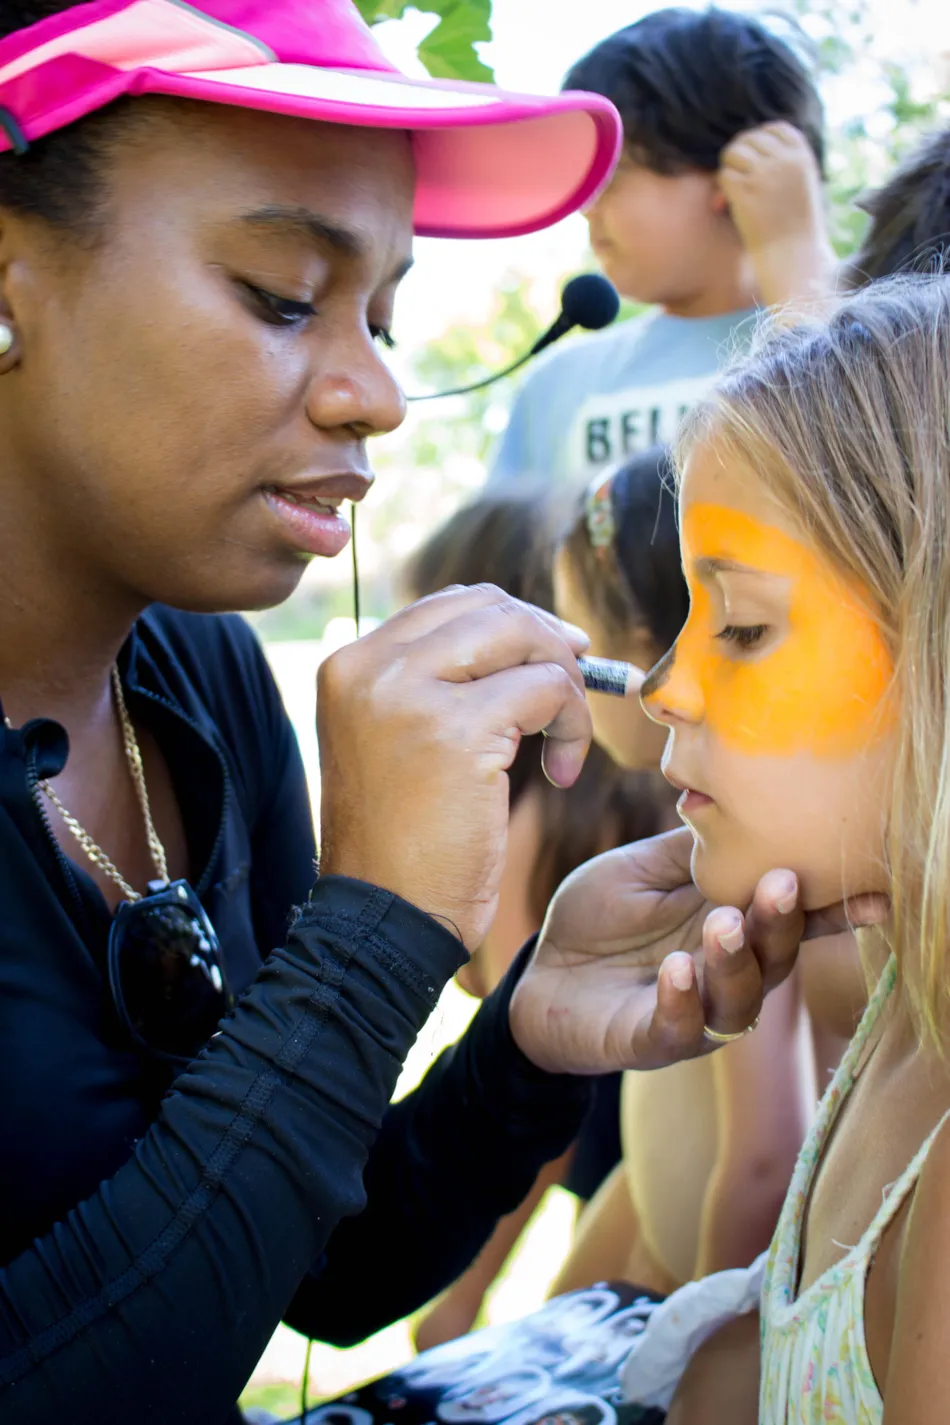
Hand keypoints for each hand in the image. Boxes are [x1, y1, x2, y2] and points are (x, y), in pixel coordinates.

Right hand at [317, 584, 590, 949]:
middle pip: (490, 607)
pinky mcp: (456, 731)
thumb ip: (435, 685)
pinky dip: (573, 727)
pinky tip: (563, 774)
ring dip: (566, 684)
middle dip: (549, 641)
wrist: (382, 921)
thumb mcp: (395, 742)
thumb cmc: (402, 844)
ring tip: (564, 742)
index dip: (515, 622)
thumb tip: (524, 633)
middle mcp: (370, 667)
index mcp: (350, 665)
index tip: (557, 654)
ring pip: (523, 636)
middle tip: (580, 687)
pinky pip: (547, 690)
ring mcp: (408, 694)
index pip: (450, 606)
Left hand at [509, 827, 887, 1072]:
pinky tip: (674, 970)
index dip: (833, 911)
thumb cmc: (598, 919)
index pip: (790, 920)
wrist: (538, 974)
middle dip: (782, 923)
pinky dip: (681, 1001)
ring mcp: (692, 1011)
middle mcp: (724, 973)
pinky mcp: (650, 1041)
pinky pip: (678, 1030)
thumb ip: (692, 850)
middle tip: (780, 884)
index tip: (872, 894)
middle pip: (775, 958)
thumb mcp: (643, 870)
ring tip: (721, 923)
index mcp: (730, 925)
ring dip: (737, 962)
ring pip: (739, 1000)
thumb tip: (738, 802)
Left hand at [719, 121, 835, 311]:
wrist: (793, 256)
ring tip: (733, 191)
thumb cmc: (796, 227)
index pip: (776, 128)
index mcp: (802, 156)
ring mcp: (764, 174)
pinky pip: (723, 175)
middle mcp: (784, 160)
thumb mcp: (802, 185)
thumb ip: (785, 163)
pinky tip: (726, 203)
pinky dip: (721, 188)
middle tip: (739, 179)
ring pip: (733, 153)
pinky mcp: (745, 191)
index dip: (760, 138)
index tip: (754, 157)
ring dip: (728, 169)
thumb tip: (749, 147)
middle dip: (739, 156)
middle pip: (749, 138)